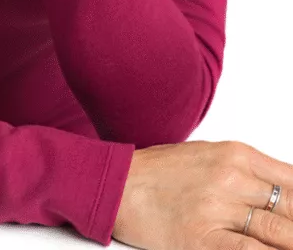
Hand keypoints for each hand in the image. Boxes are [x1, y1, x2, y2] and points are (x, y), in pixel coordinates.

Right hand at [112, 139, 292, 249]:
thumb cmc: (160, 171)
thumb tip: (282, 192)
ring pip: (278, 232)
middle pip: (290, 207)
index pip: (292, 180)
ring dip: (289, 241)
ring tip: (290, 244)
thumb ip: (248, 172)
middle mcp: (232, 178)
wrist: (119, 184)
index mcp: (236, 154)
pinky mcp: (203, 239)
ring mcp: (218, 209)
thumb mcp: (210, 156)